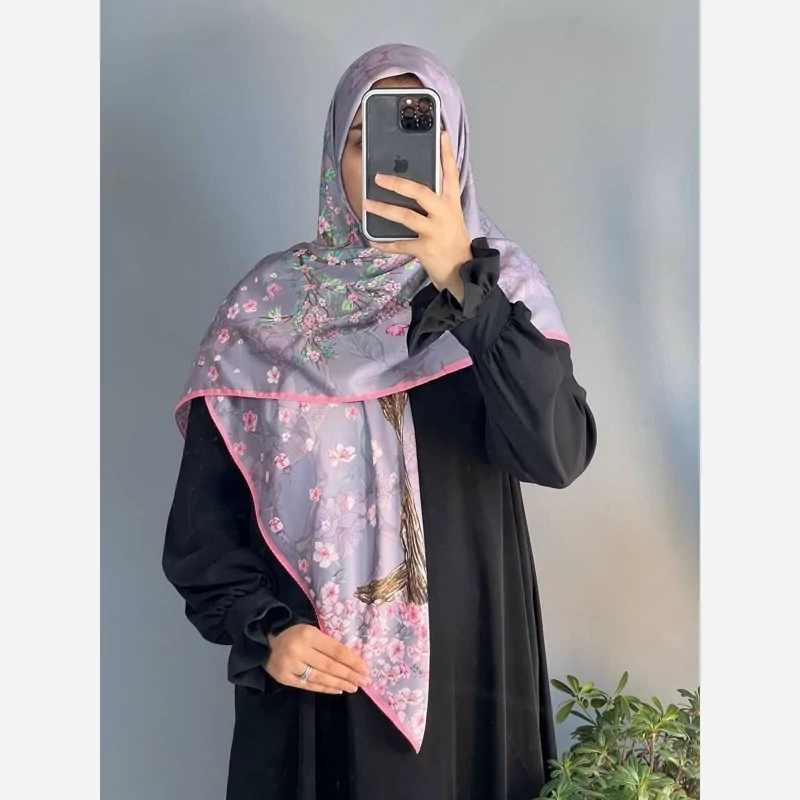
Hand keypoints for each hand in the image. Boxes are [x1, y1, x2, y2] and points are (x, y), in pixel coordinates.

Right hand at [265, 623, 369, 693]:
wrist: (265, 642)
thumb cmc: (294, 634)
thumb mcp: (311, 631)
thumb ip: (327, 643)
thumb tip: (351, 660)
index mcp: (308, 634)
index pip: (335, 650)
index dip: (352, 660)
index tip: (365, 668)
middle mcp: (300, 651)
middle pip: (330, 666)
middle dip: (349, 674)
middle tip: (364, 681)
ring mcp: (292, 666)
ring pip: (321, 677)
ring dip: (339, 683)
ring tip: (353, 687)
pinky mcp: (286, 679)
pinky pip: (309, 685)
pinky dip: (325, 688)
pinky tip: (337, 690)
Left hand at [364, 131, 471, 302]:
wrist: (462, 272)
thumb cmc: (452, 242)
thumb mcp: (451, 218)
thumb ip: (436, 203)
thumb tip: (411, 189)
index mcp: (452, 203)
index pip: (451, 173)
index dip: (446, 153)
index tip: (442, 133)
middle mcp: (445, 214)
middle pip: (421, 192)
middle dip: (398, 184)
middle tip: (379, 177)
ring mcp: (435, 232)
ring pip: (406, 217)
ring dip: (384, 210)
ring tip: (367, 204)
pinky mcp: (426, 249)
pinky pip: (401, 244)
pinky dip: (385, 243)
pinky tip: (373, 240)